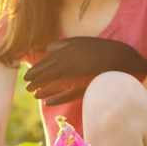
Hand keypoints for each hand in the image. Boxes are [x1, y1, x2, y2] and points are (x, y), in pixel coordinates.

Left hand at [23, 37, 146, 105]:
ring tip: (35, 95)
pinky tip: (48, 103)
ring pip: (52, 87)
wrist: (119, 59)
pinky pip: (65, 96)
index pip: (44, 64)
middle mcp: (66, 66)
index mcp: (65, 54)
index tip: (27, 76)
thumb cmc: (99, 49)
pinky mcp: (81, 88)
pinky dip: (55, 99)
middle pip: (45, 76)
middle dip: (34, 82)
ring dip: (42, 92)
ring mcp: (73, 78)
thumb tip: (47, 49)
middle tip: (27, 88)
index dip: (34, 72)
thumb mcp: (79, 42)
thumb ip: (62, 45)